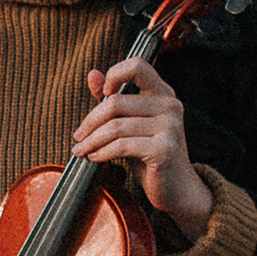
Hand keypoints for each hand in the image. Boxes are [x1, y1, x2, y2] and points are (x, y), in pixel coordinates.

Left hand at [71, 57, 212, 234]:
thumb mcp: (132, 124)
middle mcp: (170, 105)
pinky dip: (102, 153)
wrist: (178, 189)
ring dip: (91, 141)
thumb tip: (92, 74)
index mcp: (163, 93)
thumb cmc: (152, 155)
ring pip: (115, 126)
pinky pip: (122, 146)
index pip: (137, 65)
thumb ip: (113, 99)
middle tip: (78, 136)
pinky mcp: (164, 148)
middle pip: (116, 102)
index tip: (102, 96)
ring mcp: (170, 126)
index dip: (114, 75)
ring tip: (82, 150)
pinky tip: (96, 158)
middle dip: (90, 122)